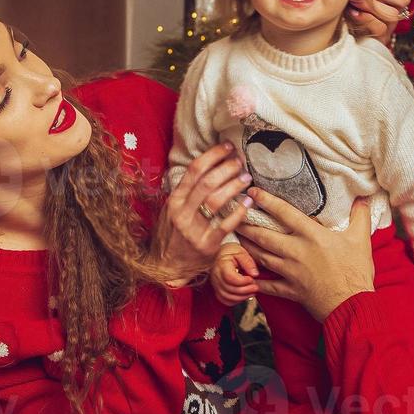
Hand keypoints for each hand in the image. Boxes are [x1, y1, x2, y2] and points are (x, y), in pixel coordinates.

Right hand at [152, 143, 251, 282]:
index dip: (212, 155)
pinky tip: (248, 202)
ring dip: (234, 186)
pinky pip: (225, 226)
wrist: (165, 266)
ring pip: (216, 201)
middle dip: (226, 168)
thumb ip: (186, 192)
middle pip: (208, 182)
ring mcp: (194, 230)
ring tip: (246, 177)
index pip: (194, 171)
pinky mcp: (206, 246)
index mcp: (175, 200)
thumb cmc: (171, 235)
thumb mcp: (171, 210)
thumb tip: (207, 167)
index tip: (227, 147)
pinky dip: (238, 212)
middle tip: (240, 161)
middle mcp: (182, 213)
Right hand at [211, 241, 258, 305]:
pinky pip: (225, 300)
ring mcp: (215, 284)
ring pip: (227, 296)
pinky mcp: (217, 289)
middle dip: (245, 290)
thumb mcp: (240, 252)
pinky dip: (235, 301)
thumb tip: (255, 274)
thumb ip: (248, 262)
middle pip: (229, 289)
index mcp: (221, 265)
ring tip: (252, 292)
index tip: (251, 279)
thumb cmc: (231, 252)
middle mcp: (216, 276)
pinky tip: (244, 296)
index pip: (230, 278)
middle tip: (255, 287)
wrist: (221, 253)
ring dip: (242, 297)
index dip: (243, 281)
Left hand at [236, 190, 374, 320]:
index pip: (285, 213)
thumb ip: (360, 217)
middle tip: (234, 216)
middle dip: (246, 225)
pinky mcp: (290, 290)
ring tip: (237, 237)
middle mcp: (296, 251)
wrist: (352, 304)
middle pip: (264, 235)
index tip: (253, 192)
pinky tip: (247, 276)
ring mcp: (290, 272)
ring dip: (247, 246)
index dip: (267, 200)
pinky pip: (268, 285)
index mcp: (312, 236)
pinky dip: (257, 281)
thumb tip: (363, 198)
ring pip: (261, 257)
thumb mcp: (361, 240)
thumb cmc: (356, 271)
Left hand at [347, 0, 411, 46]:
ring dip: (371, 5)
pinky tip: (354, 12)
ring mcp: (389, 25)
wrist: (340, 25)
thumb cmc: (350, 3)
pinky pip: (380, 28)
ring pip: (392, 14)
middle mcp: (395, 11)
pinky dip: (365, 19)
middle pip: (402, 0)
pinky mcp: (380, 37)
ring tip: (354, 0)